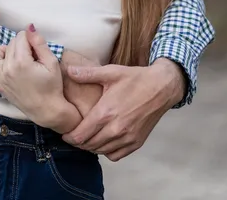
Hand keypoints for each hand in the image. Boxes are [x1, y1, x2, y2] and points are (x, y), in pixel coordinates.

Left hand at [0, 26, 80, 132]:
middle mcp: (7, 68)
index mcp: (21, 61)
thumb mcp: (51, 62)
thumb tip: (29, 26)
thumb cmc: (52, 86)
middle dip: (21, 45)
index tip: (37, 50)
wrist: (47, 110)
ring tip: (18, 59)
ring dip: (5, 51)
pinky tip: (1, 65)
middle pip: (10, 43)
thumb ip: (39, 42)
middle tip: (32, 57)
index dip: (30, 40)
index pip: (20, 36)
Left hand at [62, 59, 185, 160]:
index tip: (64, 134)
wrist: (161, 88)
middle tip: (73, 136)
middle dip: (78, 142)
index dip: (70, 137)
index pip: (81, 134)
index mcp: (106, 112)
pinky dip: (106, 152)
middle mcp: (116, 129)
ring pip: (101, 151)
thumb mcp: (110, 72)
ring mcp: (127, 138)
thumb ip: (88, 74)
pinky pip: (116, 155)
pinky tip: (103, 142)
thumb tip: (69, 70)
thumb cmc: (135, 79)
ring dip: (91, 147)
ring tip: (86, 138)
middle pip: (89, 145)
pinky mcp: (136, 143)